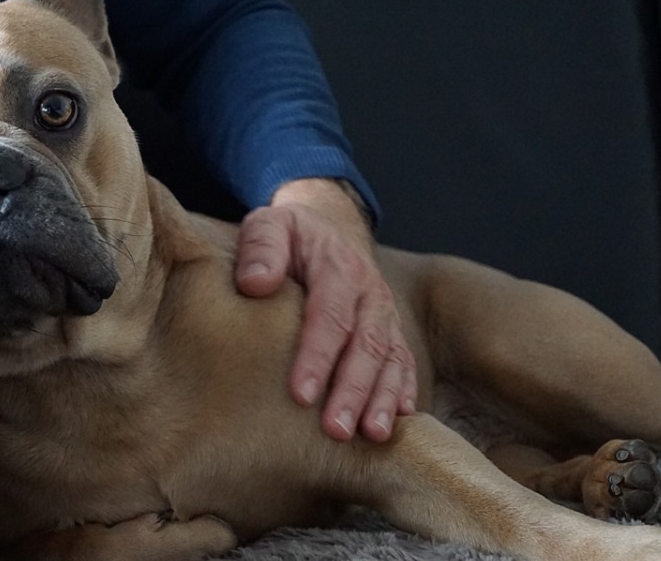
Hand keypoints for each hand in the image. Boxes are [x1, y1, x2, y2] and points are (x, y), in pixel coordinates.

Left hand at [235, 178, 416, 441]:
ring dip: (382, 398)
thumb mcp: (269, 225)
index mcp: (338, 266)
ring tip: (371, 435)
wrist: (328, 228)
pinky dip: (403, 390)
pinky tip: (398, 420)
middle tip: (335, 429)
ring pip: (390, 357)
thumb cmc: (289, 235)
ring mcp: (384, 313)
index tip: (301, 393)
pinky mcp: (391, 331)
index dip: (317, 355)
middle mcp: (369, 291)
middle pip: (366, 343)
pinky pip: (404, 361)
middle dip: (353, 389)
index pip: (330, 314)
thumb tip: (256, 283)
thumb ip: (261, 247)